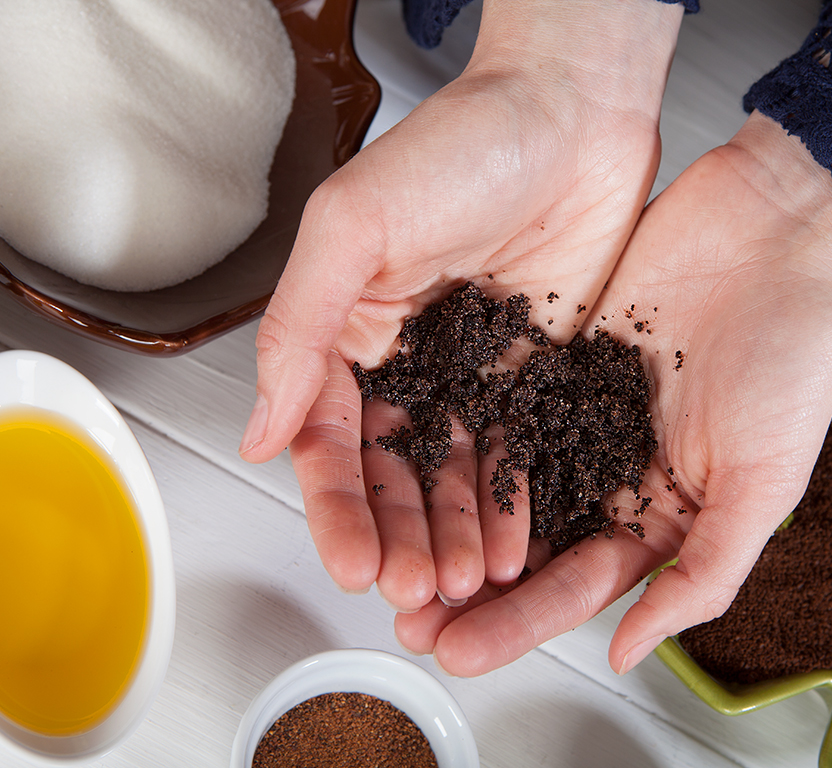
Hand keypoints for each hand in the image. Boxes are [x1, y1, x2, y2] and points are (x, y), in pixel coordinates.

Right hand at [240, 0, 681, 611]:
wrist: (574, 113)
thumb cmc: (460, 145)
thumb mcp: (355, 226)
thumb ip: (300, 328)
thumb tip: (256, 429)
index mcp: (350, 330)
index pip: (330, 439)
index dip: (337, 506)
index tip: (352, 561)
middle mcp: (409, 360)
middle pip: (392, 474)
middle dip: (400, 538)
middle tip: (414, 590)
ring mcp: (474, 373)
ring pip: (454, 476)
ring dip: (455, 536)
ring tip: (467, 585)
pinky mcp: (535, 376)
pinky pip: (518, 454)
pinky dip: (513, 505)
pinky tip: (514, 549)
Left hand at [394, 112, 831, 675]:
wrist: (777, 234)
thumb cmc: (795, 355)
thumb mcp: (762, 481)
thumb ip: (703, 572)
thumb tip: (632, 649)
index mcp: (667, 515)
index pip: (580, 585)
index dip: (518, 621)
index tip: (460, 650)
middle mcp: (618, 472)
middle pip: (531, 546)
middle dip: (469, 589)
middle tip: (408, 617)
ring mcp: (584, 416)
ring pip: (506, 485)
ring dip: (454, 524)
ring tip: (397, 556)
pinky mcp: (560, 361)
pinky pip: (502, 410)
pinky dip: (463, 443)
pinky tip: (418, 467)